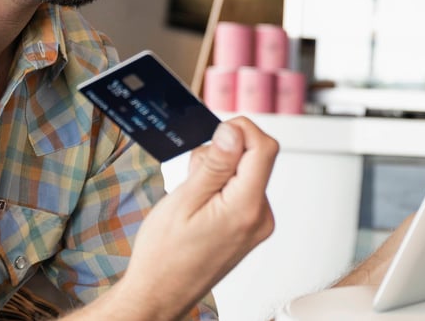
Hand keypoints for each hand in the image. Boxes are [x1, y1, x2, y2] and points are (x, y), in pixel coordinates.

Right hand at [103, 118, 277, 319]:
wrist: (160, 294)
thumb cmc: (164, 256)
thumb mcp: (184, 201)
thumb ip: (214, 165)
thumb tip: (233, 131)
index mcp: (246, 208)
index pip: (263, 148)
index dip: (240, 130)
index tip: (215, 133)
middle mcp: (260, 217)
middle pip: (256, 158)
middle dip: (224, 153)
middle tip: (193, 174)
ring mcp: (257, 224)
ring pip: (246, 173)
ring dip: (219, 172)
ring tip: (192, 195)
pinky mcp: (249, 227)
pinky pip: (243, 191)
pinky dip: (222, 187)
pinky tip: (200, 204)